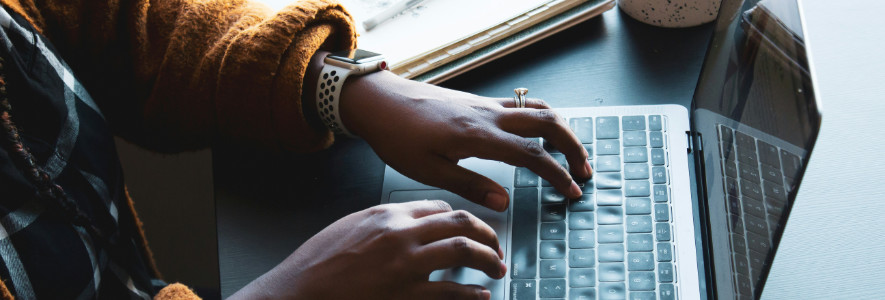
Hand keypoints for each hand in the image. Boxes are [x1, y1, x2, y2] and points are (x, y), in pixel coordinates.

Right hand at [229, 200, 505, 299]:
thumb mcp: (349, 228)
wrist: (297, 293)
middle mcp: (400, 235)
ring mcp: (405, 266)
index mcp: (386, 215)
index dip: (461, 219)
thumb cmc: (317, 265)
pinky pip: (452, 292)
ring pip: (464, 251)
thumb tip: (409, 224)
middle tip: (495, 247)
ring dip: (488, 260)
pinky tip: (480, 296)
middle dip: (487, 235)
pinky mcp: (406, 296)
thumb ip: (382, 223)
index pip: (438, 208)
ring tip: (496, 269)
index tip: (469, 229)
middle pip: (460, 223)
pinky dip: (472, 294)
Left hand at [340, 71, 592, 210]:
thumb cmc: (397, 136)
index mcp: (478, 135)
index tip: (571, 191)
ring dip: (561, 129)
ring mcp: (485, 104)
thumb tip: (504, 202)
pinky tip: (540, 133)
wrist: (379, 101)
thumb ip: (470, 186)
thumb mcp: (429, 171)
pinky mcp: (478, 101)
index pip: (532, 154)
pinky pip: (521, 104)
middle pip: (547, 123)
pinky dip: (541, 118)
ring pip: (537, 108)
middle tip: (583, 171)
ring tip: (570, 152)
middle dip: (573, 146)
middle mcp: (488, 115)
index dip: (557, 174)